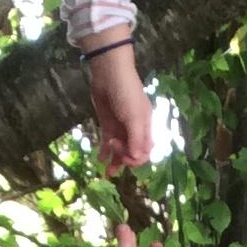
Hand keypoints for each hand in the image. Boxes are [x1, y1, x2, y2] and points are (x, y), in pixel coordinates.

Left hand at [84, 41, 152, 171]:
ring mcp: (121, 128)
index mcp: (146, 128)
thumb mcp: (135, 117)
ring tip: (105, 172)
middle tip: (112, 154)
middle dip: (124, 161)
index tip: (124, 156)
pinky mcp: (108, 124)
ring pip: (120, 150)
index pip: (145, 152)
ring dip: (114, 161)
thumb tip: (138, 159)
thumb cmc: (126, 93)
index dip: (135, 159)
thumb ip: (137, 139)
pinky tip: (100, 158)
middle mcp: (135, 130)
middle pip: (132, 153)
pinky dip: (105, 152)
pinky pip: (108, 143)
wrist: (109, 74)